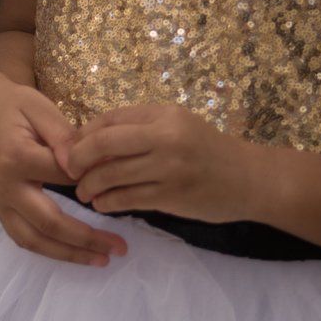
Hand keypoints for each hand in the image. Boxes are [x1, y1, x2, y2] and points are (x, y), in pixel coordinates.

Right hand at [0, 72, 122, 265]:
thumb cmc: (15, 105)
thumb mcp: (41, 108)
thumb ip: (63, 137)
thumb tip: (83, 166)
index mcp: (16, 157)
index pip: (63, 179)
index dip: (95, 183)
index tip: (122, 186)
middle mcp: (4, 186)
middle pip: (48, 223)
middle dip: (86, 239)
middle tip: (119, 248)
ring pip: (32, 240)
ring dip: (68, 254)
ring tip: (101, 259)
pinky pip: (22, 237)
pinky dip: (49, 250)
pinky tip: (74, 253)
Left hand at [67, 104, 255, 224]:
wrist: (251, 179)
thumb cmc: (208, 150)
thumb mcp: (177, 124)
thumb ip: (140, 127)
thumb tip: (90, 136)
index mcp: (163, 115)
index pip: (110, 119)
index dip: (84, 133)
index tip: (72, 147)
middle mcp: (165, 138)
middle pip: (104, 144)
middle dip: (78, 158)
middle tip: (69, 170)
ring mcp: (169, 168)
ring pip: (112, 175)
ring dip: (90, 185)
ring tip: (83, 192)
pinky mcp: (172, 197)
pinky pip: (128, 199)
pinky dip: (108, 202)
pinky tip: (102, 204)